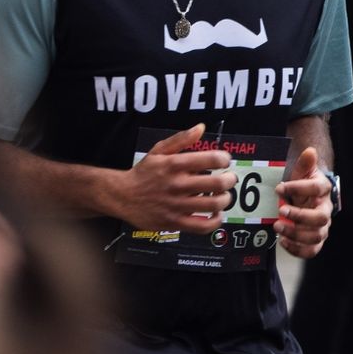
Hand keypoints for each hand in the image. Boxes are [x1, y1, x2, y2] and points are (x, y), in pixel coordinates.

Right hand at [112, 124, 236, 233]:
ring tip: (224, 196)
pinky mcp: (174, 222)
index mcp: (174, 165)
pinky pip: (202, 226)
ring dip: (225, 200)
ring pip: (213, 205)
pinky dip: (215, 221)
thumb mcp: (158, 151)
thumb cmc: (143, 173)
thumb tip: (201, 128)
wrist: (122, 196)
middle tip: (230, 179)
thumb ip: (181, 139)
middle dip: (229, 180)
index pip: (210, 159)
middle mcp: (177, 185)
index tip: (225, 161)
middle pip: (216, 183)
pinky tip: (216, 214)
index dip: (224, 159)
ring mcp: (176, 205)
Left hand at [274, 146, 331, 257]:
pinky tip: (283, 241)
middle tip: (281, 211)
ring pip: (316, 236)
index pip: (317, 189)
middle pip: (320, 218)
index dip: (299, 188)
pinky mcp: (315, 240)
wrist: (307, 197)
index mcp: (323, 190)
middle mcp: (325, 210)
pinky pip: (312, 250)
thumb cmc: (303, 184)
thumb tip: (310, 151)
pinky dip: (297, 249)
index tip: (279, 187)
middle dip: (300, 216)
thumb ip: (305, 164)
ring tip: (277, 227)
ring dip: (296, 234)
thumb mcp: (302, 172)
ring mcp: (322, 227)